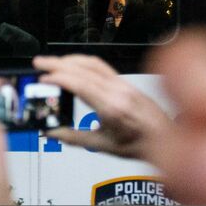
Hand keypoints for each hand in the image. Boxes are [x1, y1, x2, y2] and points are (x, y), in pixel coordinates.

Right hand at [34, 54, 170, 160]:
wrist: (166, 138)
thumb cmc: (141, 144)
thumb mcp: (104, 146)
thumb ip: (73, 138)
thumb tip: (51, 132)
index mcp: (113, 108)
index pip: (81, 84)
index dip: (59, 78)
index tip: (43, 78)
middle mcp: (119, 92)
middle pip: (84, 69)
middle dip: (58, 63)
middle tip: (38, 63)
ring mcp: (123, 84)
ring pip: (92, 63)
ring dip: (69, 60)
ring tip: (51, 62)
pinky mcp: (125, 82)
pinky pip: (101, 66)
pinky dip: (82, 62)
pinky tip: (73, 65)